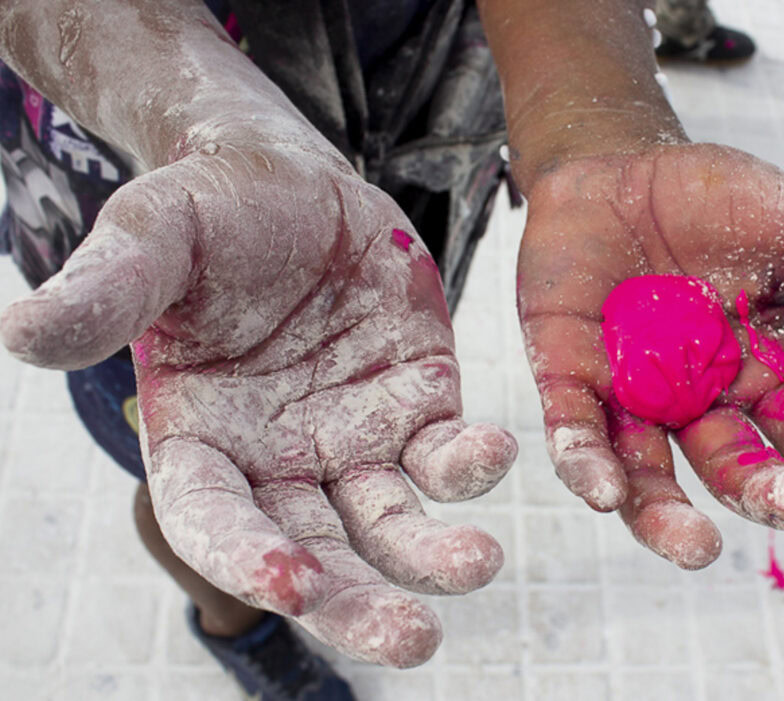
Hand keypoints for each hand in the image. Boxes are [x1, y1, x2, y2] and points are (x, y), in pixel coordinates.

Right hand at [0, 124, 516, 666]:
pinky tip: (493, 450)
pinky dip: (469, 463)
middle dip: (356, 603)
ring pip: (388, 525)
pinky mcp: (414, 406)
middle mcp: (278, 461)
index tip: (289, 583)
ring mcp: (353, 440)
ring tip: (476, 565)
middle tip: (409, 640)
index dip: (246, 557)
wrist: (292, 181)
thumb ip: (108, 289)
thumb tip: (22, 335)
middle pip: (315, 555)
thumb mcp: (153, 235)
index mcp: (203, 440)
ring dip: (430, 558)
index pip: (216, 520)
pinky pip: (443, 454)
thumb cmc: (210, 212)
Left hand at [517, 142, 783, 568]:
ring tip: (698, 547)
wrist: (617, 166)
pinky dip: (587, 462)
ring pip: (648, 473)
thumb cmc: (708, 196)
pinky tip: (603, 491)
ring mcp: (629, 392)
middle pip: (730, 462)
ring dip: (666, 515)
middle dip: (763, 488)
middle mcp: (696, 395)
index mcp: (759, 368)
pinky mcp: (566, 375)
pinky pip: (574, 431)